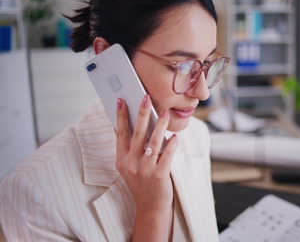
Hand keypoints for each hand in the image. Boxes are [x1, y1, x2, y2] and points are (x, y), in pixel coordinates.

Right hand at [115, 95, 177, 213]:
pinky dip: (172, 143)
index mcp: (121, 159)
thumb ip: (129, 149)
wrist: (150, 206)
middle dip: (141, 113)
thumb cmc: (141, 182)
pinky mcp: (159, 174)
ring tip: (165, 112)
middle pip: (137, 133)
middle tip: (146, 98)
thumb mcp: (129, 166)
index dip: (121, 116)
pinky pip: (167, 154)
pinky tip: (175, 136)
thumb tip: (133, 125)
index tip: (121, 100)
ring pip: (153, 141)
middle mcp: (131, 162)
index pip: (120, 133)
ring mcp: (145, 168)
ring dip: (160, 124)